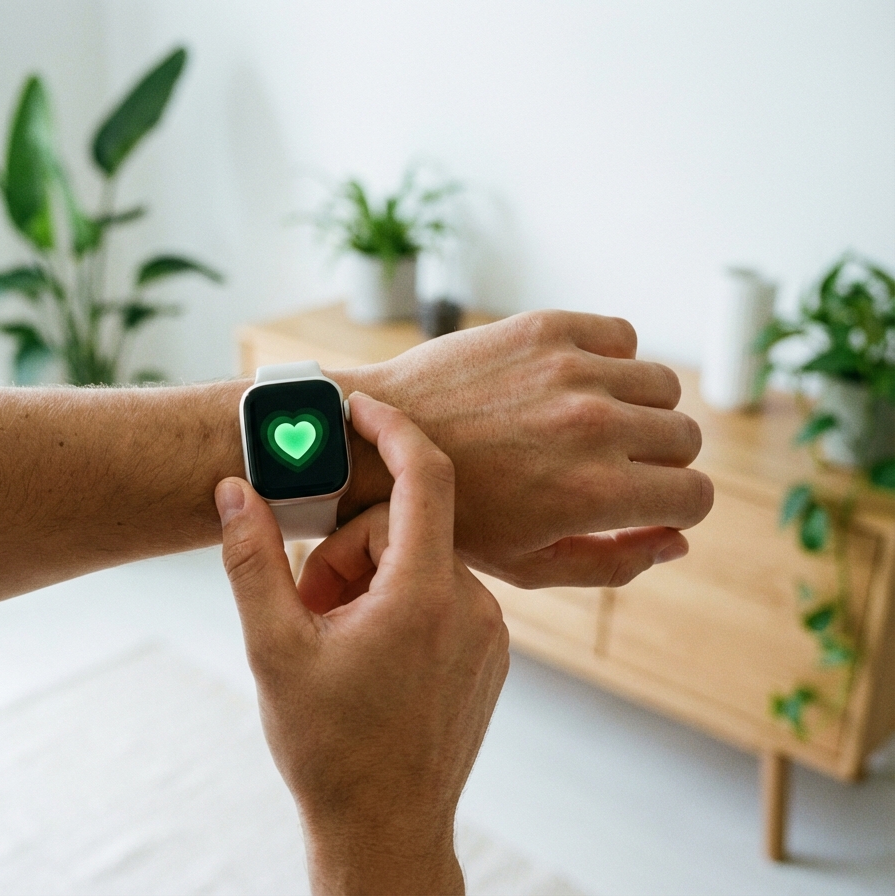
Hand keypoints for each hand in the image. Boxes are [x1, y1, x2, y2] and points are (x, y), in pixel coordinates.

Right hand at [217, 393, 507, 895]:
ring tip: (333, 642)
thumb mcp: (273, 647)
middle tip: (307, 607)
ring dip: (367, 584)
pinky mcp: (488, 652)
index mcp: (424, 595)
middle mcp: (472, 605)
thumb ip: (251, 558)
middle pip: (402, 529)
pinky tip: (366, 655)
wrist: (385, 831)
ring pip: (418, 563)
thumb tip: (232, 491)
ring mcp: (487, 631)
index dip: (389, 429)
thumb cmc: (329, 749)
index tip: (356, 408)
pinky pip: (439, 594)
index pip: (425, 476)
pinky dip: (397, 605)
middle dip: (345, 553)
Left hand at [343, 310, 713, 587]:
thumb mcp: (530, 564)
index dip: (677, 506)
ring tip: (591, 424)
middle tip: (613, 465)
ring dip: (639, 408)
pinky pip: (621, 336)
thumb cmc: (454, 513)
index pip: (696, 496)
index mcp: (595, 495)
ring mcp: (571, 371)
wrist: (378, 445)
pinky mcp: (546, 329)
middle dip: (661, 459)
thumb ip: (615, 562)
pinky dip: (610, 360)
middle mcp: (595, 428)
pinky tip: (573, 383)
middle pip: (686, 437)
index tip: (649, 501)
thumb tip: (679, 540)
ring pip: (661, 386)